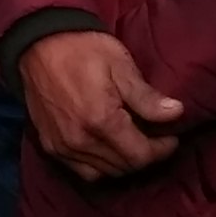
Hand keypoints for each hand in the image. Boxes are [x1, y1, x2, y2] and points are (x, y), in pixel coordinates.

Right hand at [17, 31, 184, 180]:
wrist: (39, 43)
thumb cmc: (84, 49)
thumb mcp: (120, 65)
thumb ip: (146, 96)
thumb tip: (176, 114)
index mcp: (101, 121)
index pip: (140, 156)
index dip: (162, 149)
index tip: (171, 136)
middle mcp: (81, 141)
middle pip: (124, 167)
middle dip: (145, 155)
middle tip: (155, 137)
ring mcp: (63, 147)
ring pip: (105, 173)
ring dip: (124, 162)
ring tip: (134, 142)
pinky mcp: (50, 147)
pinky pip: (82, 171)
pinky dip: (100, 166)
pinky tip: (108, 149)